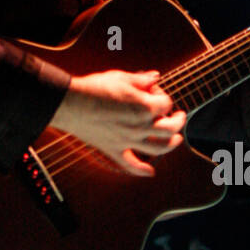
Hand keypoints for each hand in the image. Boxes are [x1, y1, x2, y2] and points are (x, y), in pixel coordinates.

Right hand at [52, 69, 185, 175]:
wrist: (70, 103)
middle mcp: (141, 127)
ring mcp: (129, 141)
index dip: (161, 94)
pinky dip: (141, 170)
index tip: (152, 90)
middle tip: (179, 116)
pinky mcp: (114, 150)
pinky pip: (130, 165)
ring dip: (171, 144)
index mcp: (145, 107)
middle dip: (178, 120)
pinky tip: (151, 172)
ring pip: (158, 148)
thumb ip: (141, 79)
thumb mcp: (121, 77)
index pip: (165, 102)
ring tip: (177, 139)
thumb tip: (155, 77)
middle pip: (170, 127)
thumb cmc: (95, 87)